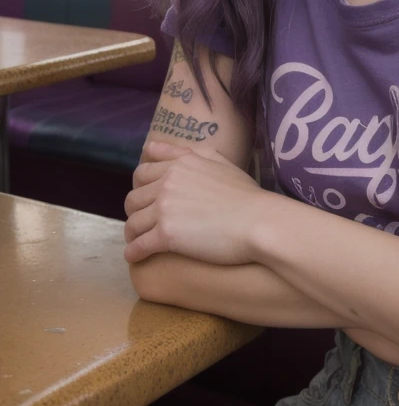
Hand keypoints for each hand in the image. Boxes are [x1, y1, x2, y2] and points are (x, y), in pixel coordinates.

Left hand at [124, 140, 262, 264]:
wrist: (258, 222)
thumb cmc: (246, 195)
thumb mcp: (220, 162)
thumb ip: (190, 153)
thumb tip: (160, 148)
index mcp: (180, 164)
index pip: (142, 172)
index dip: (139, 186)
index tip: (144, 197)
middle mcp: (167, 182)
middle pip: (133, 198)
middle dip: (135, 211)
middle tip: (143, 222)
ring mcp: (165, 208)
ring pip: (132, 222)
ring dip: (132, 233)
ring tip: (138, 241)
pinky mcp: (166, 235)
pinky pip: (138, 245)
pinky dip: (133, 252)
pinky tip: (136, 257)